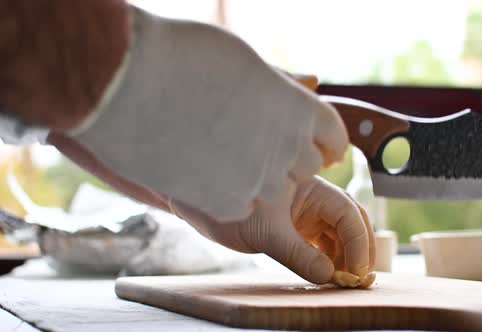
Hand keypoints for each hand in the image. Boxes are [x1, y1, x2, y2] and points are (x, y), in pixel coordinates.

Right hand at [69, 7, 347, 221]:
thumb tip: (312, 82)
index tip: (313, 144)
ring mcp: (261, 183)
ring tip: (221, 154)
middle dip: (288, 159)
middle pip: (306, 168)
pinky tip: (201, 170)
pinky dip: (227, 194)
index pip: (334, 139)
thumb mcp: (246, 61)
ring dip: (257, 179)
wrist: (126, 84)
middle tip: (252, 143)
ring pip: (275, 192)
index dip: (324, 142)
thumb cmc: (183, 58)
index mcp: (301, 109)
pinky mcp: (228, 207)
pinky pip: (242, 207)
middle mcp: (289, 149)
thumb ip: (283, 84)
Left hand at [171, 176, 374, 285]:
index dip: (358, 242)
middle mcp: (313, 199)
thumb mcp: (265, 233)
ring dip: (346, 256)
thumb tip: (328, 276)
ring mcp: (306, 213)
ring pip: (338, 234)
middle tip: (359, 278)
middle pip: (351, 221)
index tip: (356, 270)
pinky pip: (322, 243)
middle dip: (359, 248)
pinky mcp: (297, 227)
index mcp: (311, 188)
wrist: (200, 204)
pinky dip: (329, 258)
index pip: (347, 213)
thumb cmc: (229, 207)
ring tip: (344, 280)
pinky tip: (329, 274)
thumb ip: (298, 254)